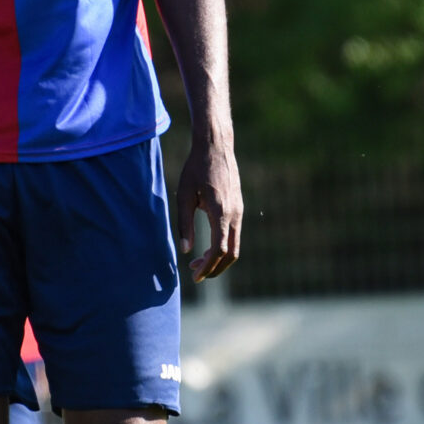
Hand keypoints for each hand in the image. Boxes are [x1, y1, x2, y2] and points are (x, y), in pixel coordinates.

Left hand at [173, 135, 241, 283]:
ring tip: (197, 262)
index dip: (208, 267)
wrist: (216, 146)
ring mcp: (240, 211)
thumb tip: (186, 251)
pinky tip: (207, 246)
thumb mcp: (184, 196)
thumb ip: (185, 224)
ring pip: (234, 246)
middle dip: (214, 268)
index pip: (218, 250)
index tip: (195, 277)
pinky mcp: (239, 208)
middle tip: (195, 274)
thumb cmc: (196, 168)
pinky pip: (234, 235)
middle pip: (231, 254)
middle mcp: (235, 214)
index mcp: (221, 212)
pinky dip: (222, 247)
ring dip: (218, 258)